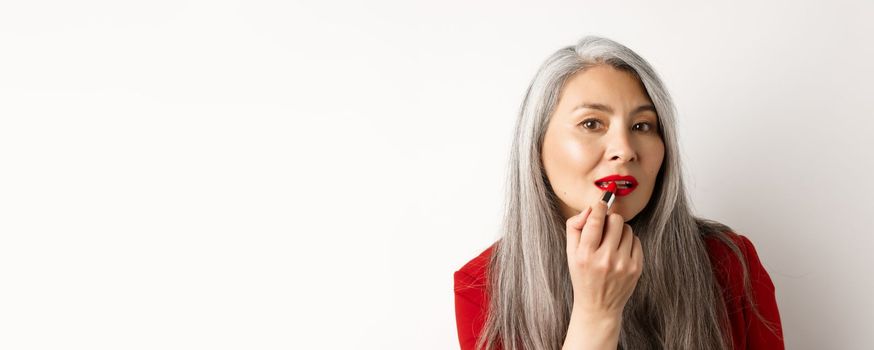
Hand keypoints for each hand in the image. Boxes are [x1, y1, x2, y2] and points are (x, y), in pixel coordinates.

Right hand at [565, 188, 643, 318]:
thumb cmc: (582, 276)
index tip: (601, 203)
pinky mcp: (636, 268)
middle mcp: (605, 259)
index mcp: (585, 255)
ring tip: (612, 243)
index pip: (595, 220)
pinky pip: (636, 241)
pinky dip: (628, 242)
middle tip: (605, 227)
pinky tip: (620, 252)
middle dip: (610, 219)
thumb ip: (575, 227)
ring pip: (627, 229)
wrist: (598, 306)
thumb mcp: (570, 253)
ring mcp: (623, 265)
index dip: (599, 207)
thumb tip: (590, 209)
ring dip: (619, 231)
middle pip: (615, 220)